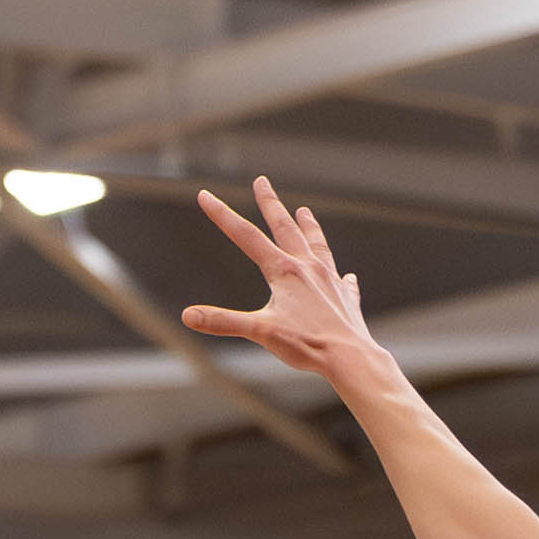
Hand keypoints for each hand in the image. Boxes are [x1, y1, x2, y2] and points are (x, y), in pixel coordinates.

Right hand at [182, 179, 378, 381]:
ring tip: (305, 211)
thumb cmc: (307, 344)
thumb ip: (223, 321)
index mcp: (283, 271)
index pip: (245, 236)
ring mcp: (329, 280)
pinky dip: (341, 276)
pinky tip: (344, 274)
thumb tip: (188, 316)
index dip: (222, 215)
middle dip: (270, 203)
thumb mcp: (259, 332)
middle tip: (262, 181)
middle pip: (285, 227)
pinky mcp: (345, 298)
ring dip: (308, 226)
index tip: (205, 195)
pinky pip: (343, 282)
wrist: (350, 357)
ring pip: (317, 244)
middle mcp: (307, 267)